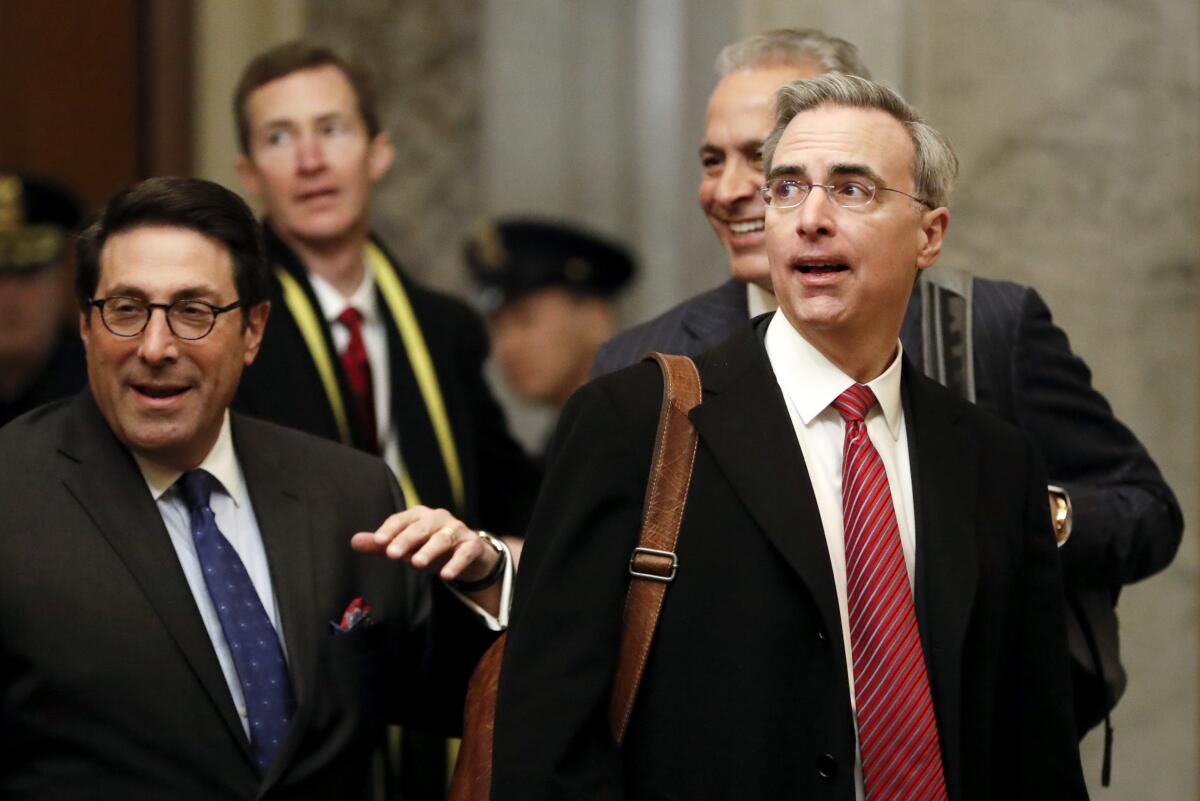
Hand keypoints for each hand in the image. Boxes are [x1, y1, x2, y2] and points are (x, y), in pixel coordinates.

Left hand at [351, 505, 501, 583]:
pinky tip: (446, 576)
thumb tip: (353, 541)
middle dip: (406, 539)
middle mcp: (438, 518)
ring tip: (416, 563)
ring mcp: (457, 530)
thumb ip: (381, 544)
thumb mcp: (405, 546)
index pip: (401, 519)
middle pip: (420, 527)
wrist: (468, 553)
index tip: (377, 542)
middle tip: (392, 554)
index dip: (390, 530)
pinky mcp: (472, 545)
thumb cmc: (430, 546)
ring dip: (429, 550)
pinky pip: (465, 552)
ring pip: (443, 538)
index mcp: (419, 515)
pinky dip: (456, 563)